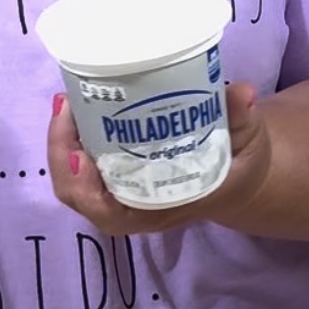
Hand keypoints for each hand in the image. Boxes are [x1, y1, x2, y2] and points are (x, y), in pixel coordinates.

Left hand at [47, 82, 270, 234]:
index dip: (87, 190)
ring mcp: (118, 190)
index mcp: (157, 211)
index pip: (109, 214)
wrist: (236, 176)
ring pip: (73, 179)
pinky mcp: (114, 170)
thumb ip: (242, 123)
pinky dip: (71, 137)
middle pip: (78, 195)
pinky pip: (81, 162)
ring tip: (66, 101)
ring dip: (61, 142)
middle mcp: (130, 206)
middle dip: (62, 154)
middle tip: (67, 108)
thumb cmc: (237, 166)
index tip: (80, 156)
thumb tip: (241, 94)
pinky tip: (74, 103)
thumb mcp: (247, 145)